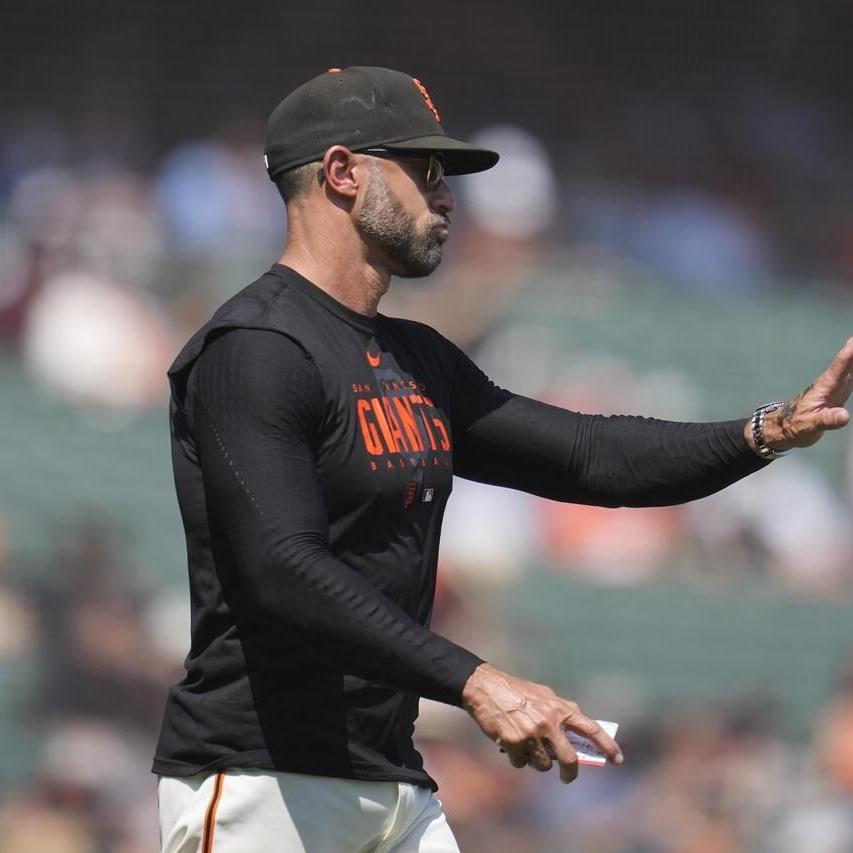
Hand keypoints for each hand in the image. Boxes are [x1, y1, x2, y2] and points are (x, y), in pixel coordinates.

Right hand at [461, 662, 622, 782]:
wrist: (484, 687)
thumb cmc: (516, 690)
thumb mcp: (544, 694)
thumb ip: (561, 710)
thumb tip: (578, 730)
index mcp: (559, 709)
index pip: (591, 729)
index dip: (607, 745)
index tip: (618, 760)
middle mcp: (549, 723)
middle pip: (569, 760)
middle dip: (570, 773)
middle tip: (566, 776)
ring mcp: (532, 734)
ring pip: (543, 765)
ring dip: (536, 761)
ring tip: (526, 747)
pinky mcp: (514, 743)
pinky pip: (521, 764)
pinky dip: (517, 758)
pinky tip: (509, 744)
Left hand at [746, 337, 852, 451]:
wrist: (786, 427)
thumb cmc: (795, 425)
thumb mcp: (810, 425)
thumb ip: (827, 420)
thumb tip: (845, 416)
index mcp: (825, 387)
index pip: (840, 366)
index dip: (850, 352)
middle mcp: (832, 382)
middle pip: (850, 361)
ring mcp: (837, 386)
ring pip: (852, 366)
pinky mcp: (840, 391)